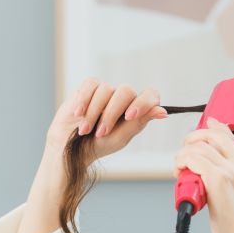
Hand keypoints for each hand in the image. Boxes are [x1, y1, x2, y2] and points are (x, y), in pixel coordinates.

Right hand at [44, 78, 168, 163]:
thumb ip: (139, 122)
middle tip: (101, 133)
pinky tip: (79, 114)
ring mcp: (106, 92)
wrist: (71, 148)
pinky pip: (91, 85)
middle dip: (112, 113)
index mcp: (137, 110)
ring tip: (85, 130)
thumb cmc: (98, 145)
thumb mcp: (120, 137)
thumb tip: (162, 112)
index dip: (143, 102)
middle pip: (126, 91)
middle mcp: (123, 99)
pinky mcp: (89, 88)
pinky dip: (84, 100)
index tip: (130, 116)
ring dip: (94, 113)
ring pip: (106, 89)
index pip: (150, 95)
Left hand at [174, 118, 233, 232]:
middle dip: (192, 139)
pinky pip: (194, 160)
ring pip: (199, 147)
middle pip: (212, 135)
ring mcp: (232, 172)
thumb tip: (209, 175)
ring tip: (180, 171)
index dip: (210, 127)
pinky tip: (180, 174)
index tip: (199, 131)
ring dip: (183, 155)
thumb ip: (231, 181)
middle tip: (183, 154)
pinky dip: (182, 162)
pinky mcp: (218, 181)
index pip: (229, 135)